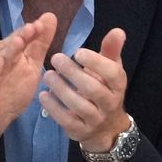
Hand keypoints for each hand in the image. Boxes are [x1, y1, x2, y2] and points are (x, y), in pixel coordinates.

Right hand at [0, 12, 56, 145]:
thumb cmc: (13, 91)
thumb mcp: (32, 67)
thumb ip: (39, 44)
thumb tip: (50, 17)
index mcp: (9, 55)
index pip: (20, 39)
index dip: (31, 31)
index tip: (44, 23)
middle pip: (8, 46)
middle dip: (20, 36)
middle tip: (33, 27)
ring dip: (7, 49)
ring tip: (19, 40)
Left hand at [40, 27, 130, 152]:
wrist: (105, 126)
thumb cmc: (105, 89)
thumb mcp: (110, 69)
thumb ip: (111, 50)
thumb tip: (118, 30)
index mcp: (118, 85)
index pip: (112, 74)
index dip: (96, 62)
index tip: (77, 52)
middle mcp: (110, 103)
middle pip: (93, 89)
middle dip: (73, 73)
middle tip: (55, 58)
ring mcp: (96, 119)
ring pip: (79, 105)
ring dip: (61, 89)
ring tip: (47, 75)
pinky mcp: (80, 130)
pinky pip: (66, 120)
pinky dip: (53, 107)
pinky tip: (43, 95)